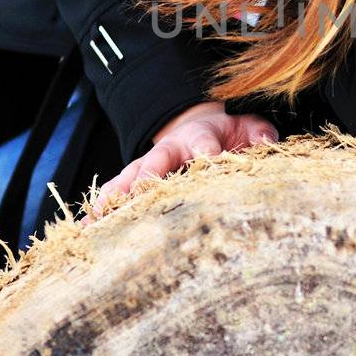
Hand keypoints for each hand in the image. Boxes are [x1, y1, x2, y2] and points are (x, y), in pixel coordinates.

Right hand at [79, 101, 279, 224]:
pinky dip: (102, 210)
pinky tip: (88, 228)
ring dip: (113, 197)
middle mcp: (170, 150)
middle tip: (138, 194)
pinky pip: (117, 193)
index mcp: (199, 136)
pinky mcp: (138, 178)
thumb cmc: (228, 133)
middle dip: (147, 178)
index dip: (207, 154)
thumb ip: (259, 134)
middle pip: (155, 162)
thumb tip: (268, 143)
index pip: (203, 145)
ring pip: (128, 179)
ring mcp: (150, 164)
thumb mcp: (249, 128)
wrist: (200, 126)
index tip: (209, 162)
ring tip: (98, 217)